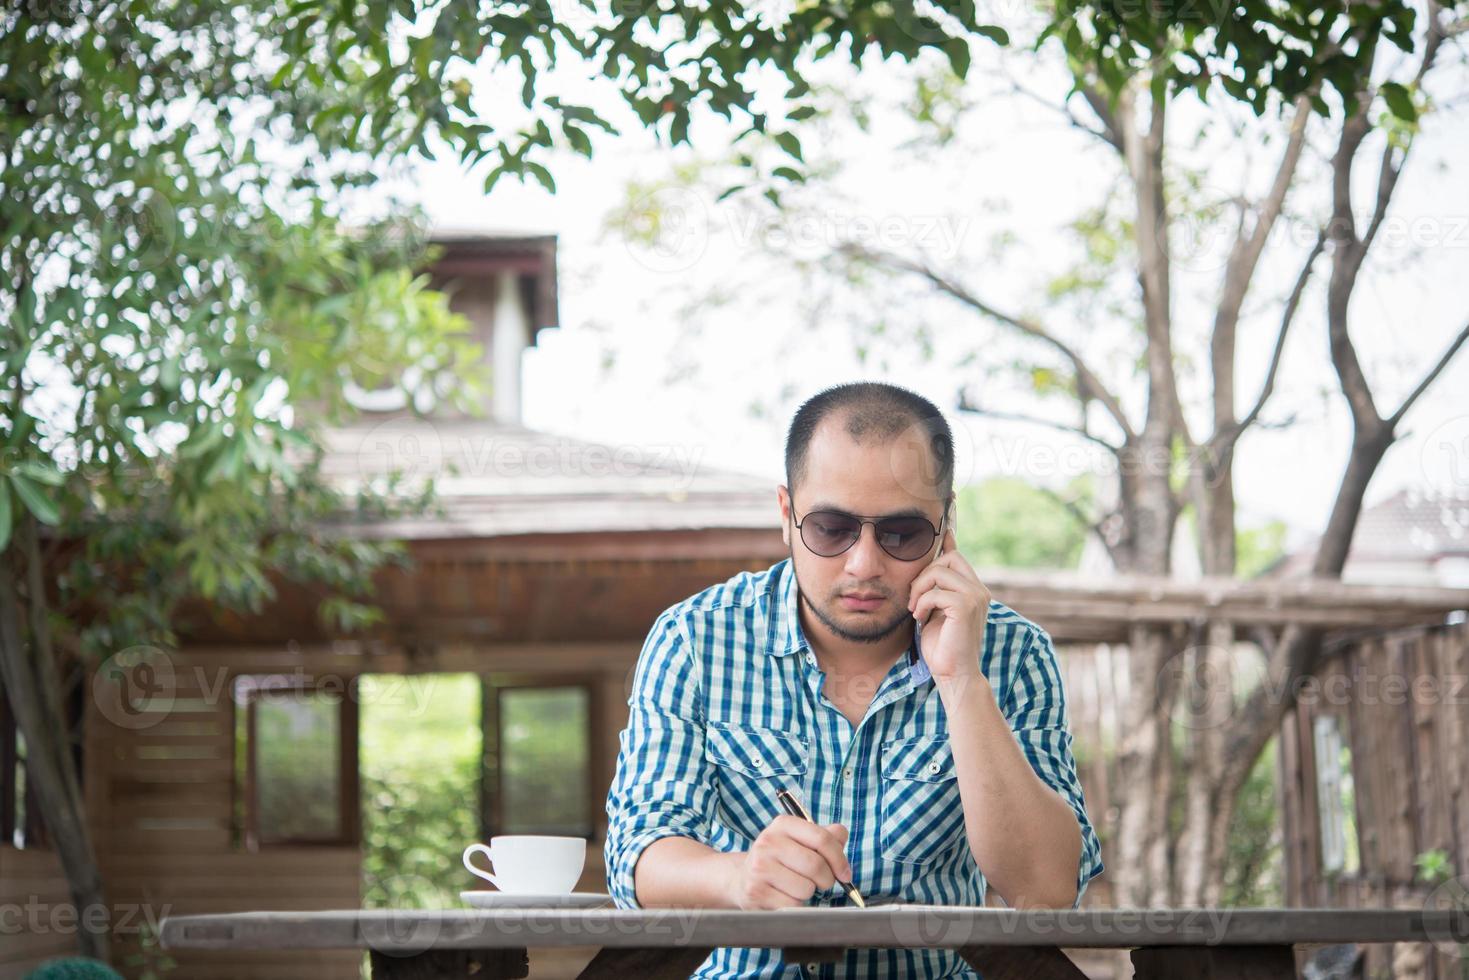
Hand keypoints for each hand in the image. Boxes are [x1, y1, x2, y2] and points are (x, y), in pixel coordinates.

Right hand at [729, 815, 851, 908]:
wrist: (742, 879)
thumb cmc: (780, 860)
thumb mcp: (800, 841)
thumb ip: (825, 836)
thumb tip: (841, 834)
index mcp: (783, 824)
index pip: (822, 839)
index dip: (839, 859)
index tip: (845, 874)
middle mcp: (768, 842)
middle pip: (816, 865)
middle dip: (827, 879)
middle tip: (822, 882)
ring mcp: (759, 867)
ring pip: (806, 888)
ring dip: (809, 893)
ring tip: (796, 887)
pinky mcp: (756, 892)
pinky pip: (793, 904)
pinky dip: (796, 905)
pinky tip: (784, 896)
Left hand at [907, 526, 991, 680]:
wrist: (954, 674)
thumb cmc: (943, 646)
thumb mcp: (936, 611)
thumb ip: (935, 590)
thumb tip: (927, 569)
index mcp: (973, 589)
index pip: (958, 556)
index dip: (947, 539)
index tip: (940, 526)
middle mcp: (979, 590)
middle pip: (949, 558)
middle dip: (925, 573)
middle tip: (915, 598)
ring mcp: (976, 596)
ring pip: (940, 571)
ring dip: (920, 589)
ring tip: (917, 609)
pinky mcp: (966, 606)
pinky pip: (936, 591)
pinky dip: (923, 603)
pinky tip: (921, 618)